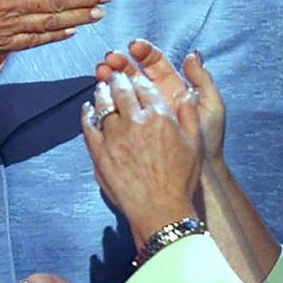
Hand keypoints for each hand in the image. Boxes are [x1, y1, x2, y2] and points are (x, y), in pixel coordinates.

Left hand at [81, 71, 200, 243]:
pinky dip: (87, 113)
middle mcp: (135, 122)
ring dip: (102, 92)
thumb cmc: (180, 180)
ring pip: (104, 105)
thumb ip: (189, 117)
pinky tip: (88, 109)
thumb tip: (186, 96)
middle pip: (122, 91)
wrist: (160, 208)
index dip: (139, 80)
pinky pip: (89, 125)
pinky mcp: (99, 151)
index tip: (136, 78)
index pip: (145, 88)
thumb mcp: (195, 145)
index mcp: (160, 117)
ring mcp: (114, 136)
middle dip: (118, 79)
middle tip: (115, 74)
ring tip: (101, 86)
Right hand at [97, 39, 226, 161]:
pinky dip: (107, 101)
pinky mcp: (132, 129)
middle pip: (135, 73)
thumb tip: (192, 55)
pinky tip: (100, 94)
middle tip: (109, 58)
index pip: (155, 64)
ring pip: (123, 90)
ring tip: (101, 72)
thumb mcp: (212, 108)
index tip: (133, 47)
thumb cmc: (209, 141)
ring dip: (111, 78)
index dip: (144, 53)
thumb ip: (203, 80)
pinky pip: (117, 111)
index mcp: (174, 88)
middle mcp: (156, 97)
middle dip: (121, 63)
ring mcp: (142, 113)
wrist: (201, 173)